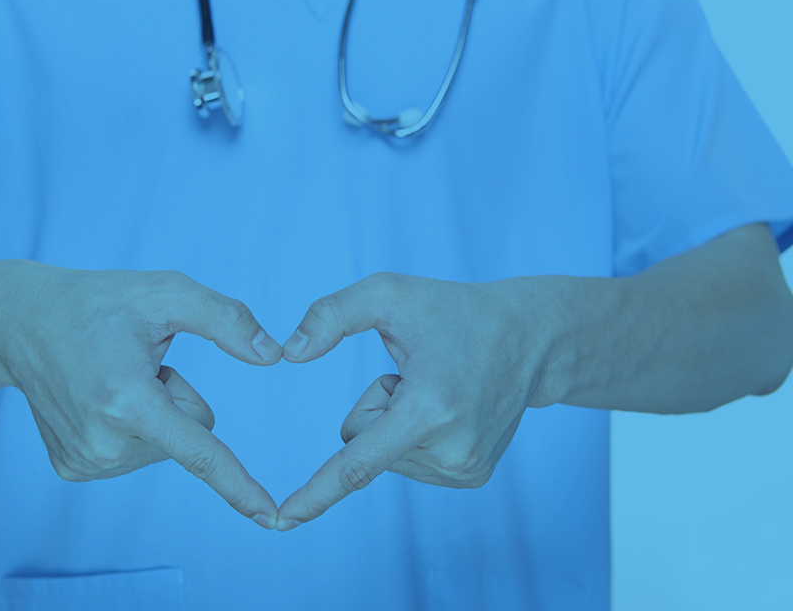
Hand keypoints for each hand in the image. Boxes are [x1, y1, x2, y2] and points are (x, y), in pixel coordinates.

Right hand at [0, 263, 283, 529]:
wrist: (23, 322)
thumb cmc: (101, 302)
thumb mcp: (166, 292)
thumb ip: (225, 319)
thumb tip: (272, 355)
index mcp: (128, 401)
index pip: (199, 452)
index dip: (238, 484)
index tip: (270, 517)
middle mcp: (104, 442)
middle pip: (192, 433)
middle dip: (177, 397)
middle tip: (133, 364)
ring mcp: (85, 461)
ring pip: (165, 446)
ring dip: (152, 411)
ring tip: (112, 377)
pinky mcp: (73, 468)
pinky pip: (135, 454)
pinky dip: (128, 426)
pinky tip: (96, 396)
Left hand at [275, 272, 546, 530]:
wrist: (529, 338)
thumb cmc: (451, 310)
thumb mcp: (388, 293)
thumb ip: (331, 314)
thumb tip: (290, 352)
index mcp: (429, 407)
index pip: (358, 462)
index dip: (316, 492)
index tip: (284, 520)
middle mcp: (451, 448)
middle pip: (359, 444)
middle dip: (373, 408)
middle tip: (418, 375)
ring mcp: (466, 468)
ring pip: (383, 457)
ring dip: (396, 421)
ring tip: (438, 388)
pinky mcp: (472, 476)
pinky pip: (408, 463)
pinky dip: (416, 435)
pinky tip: (448, 408)